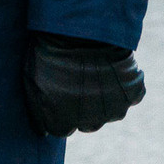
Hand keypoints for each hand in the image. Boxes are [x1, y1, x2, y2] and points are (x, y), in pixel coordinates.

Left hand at [23, 34, 144, 137]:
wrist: (81, 32)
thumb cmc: (50, 53)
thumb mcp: (31, 80)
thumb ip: (37, 109)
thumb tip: (43, 132)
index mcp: (62, 121)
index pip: (61, 129)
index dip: (58, 112)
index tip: (58, 95)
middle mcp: (90, 121)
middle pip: (86, 123)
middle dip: (82, 108)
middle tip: (77, 82)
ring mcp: (115, 109)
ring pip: (110, 112)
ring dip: (104, 98)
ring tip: (94, 72)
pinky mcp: (132, 93)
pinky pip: (130, 95)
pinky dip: (124, 86)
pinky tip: (113, 68)